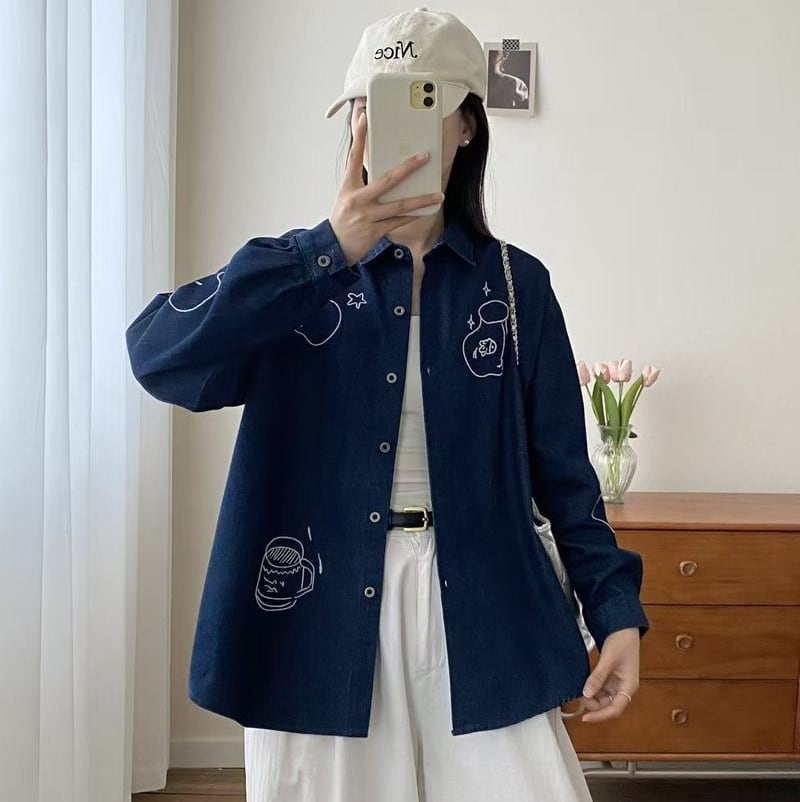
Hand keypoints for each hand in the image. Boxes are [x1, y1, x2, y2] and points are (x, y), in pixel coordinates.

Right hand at [329, 112, 444, 266]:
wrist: (334, 246)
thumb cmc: (343, 217)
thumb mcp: (346, 194)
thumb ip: (362, 180)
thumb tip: (383, 165)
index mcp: (349, 186)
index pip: (354, 156)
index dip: (359, 136)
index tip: (365, 118)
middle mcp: (358, 199)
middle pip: (387, 180)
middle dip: (408, 167)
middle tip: (425, 156)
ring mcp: (368, 216)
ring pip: (400, 205)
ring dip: (421, 199)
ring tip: (438, 194)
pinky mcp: (376, 231)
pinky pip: (399, 221)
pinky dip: (413, 215)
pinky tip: (426, 210)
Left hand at [578, 627, 639, 722]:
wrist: (624, 627)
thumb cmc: (623, 642)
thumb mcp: (608, 660)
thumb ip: (597, 677)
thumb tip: (587, 693)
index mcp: (629, 686)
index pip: (615, 709)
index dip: (600, 716)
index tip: (586, 718)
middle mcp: (624, 687)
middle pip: (608, 705)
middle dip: (594, 704)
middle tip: (580, 696)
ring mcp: (617, 682)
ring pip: (603, 697)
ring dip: (592, 696)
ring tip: (581, 689)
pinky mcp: (611, 676)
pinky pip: (601, 688)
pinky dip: (592, 688)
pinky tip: (585, 684)